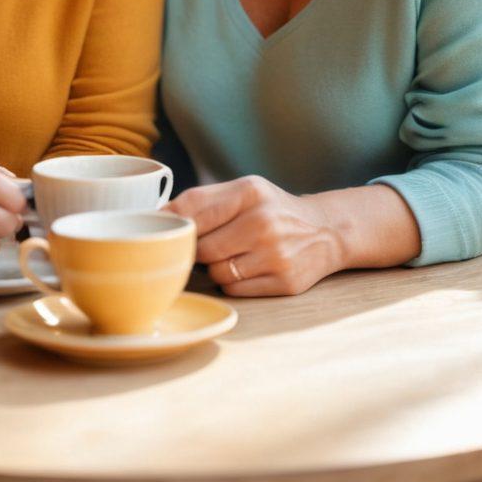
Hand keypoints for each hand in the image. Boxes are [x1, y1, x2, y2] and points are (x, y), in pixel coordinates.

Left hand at [168, 176, 344, 296]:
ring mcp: (276, 255)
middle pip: (202, 248)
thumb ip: (201, 199)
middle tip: (209, 243)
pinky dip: (233, 283)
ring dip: (216, 267)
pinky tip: (247, 268)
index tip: (164, 230)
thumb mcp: (243, 191)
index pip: (193, 211)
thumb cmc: (271, 209)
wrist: (325, 230)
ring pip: (216, 272)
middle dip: (199, 249)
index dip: (174, 225)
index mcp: (250, 192)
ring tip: (232, 255)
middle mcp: (264, 222)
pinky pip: (234, 290)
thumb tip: (157, 213)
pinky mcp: (285, 283)